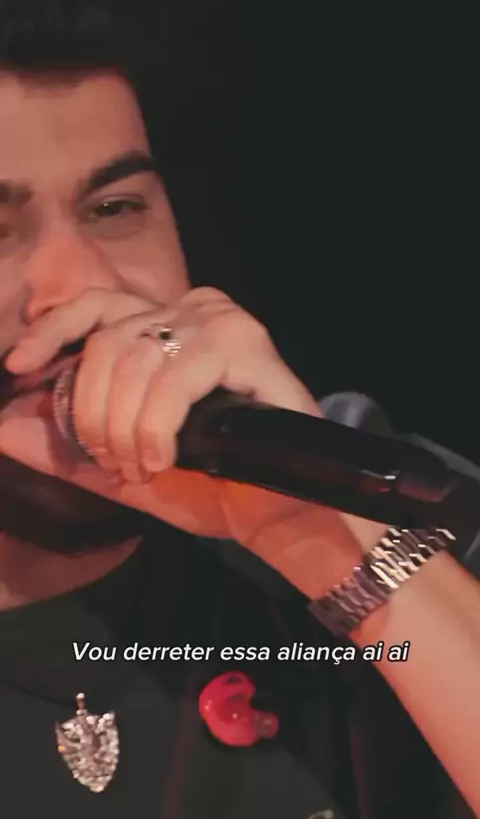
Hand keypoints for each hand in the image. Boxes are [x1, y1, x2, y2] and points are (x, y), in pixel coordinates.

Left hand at [1, 287, 365, 593]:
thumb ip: (61, 448)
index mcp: (164, 325)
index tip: (20, 368)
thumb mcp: (119, 467)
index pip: (96, 306)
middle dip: (93, 411)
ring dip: (124, 425)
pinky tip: (162, 458)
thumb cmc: (206, 485)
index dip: (53, 331)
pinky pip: (177, 376)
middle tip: (109, 462)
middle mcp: (192, 309)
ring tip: (141, 467)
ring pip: (138, 354)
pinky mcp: (248, 345)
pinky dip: (157, 424)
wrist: (275, 512)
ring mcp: (222, 322)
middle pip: (110, 337)